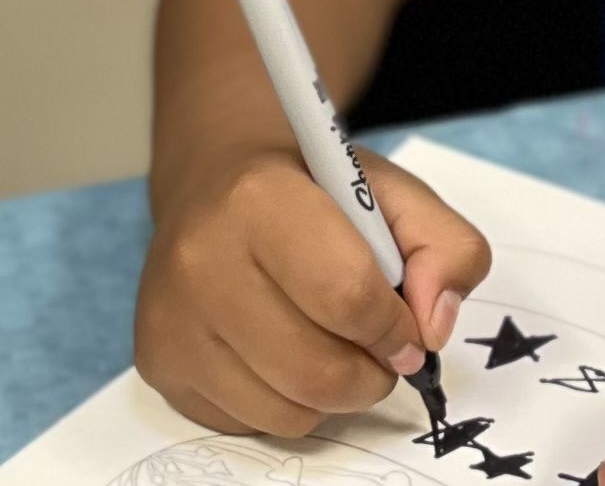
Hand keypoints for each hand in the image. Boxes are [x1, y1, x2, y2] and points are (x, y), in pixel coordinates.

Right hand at [136, 142, 491, 436]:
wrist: (214, 181)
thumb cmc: (310, 190)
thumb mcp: (392, 191)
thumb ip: (445, 247)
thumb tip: (433, 327)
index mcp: (259, 198)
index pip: (346, 295)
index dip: (395, 327)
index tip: (405, 327)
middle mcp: (200, 257)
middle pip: (317, 370)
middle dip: (371, 373)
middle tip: (378, 350)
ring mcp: (171, 316)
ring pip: (287, 409)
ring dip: (333, 395)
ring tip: (330, 345)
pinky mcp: (159, 361)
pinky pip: (251, 422)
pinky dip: (286, 403)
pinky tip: (280, 353)